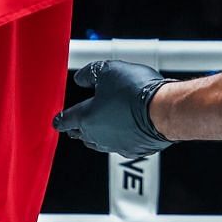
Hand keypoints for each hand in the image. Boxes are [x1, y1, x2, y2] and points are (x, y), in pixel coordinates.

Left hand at [52, 60, 172, 157]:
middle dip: (77, 128)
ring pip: (100, 142)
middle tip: (75, 124)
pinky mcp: (134, 150)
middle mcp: (98, 136)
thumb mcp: (107, 70)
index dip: (59, 119)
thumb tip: (81, 78)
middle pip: (81, 134)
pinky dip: (119, 138)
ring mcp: (116, 146)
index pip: (65, 120)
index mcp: (86, 118)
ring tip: (100, 127)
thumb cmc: (136, 91)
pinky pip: (120, 145)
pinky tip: (124, 130)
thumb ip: (90, 74)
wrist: (164, 110)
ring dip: (97, 134)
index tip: (56, 121)